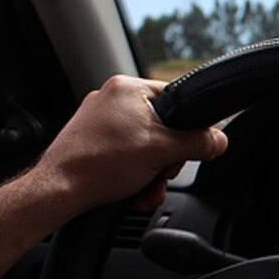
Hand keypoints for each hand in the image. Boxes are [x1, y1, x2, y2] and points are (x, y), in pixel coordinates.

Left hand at [31, 75, 227, 211]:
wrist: (58, 191)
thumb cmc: (99, 165)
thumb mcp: (163, 152)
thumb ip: (197, 143)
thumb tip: (220, 140)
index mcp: (128, 88)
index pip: (177, 100)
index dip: (187, 129)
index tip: (186, 150)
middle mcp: (112, 98)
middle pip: (162, 128)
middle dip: (166, 160)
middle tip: (160, 173)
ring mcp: (99, 121)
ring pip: (145, 145)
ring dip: (152, 173)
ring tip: (144, 189)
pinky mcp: (90, 141)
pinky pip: (126, 154)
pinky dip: (134, 175)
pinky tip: (133, 191)